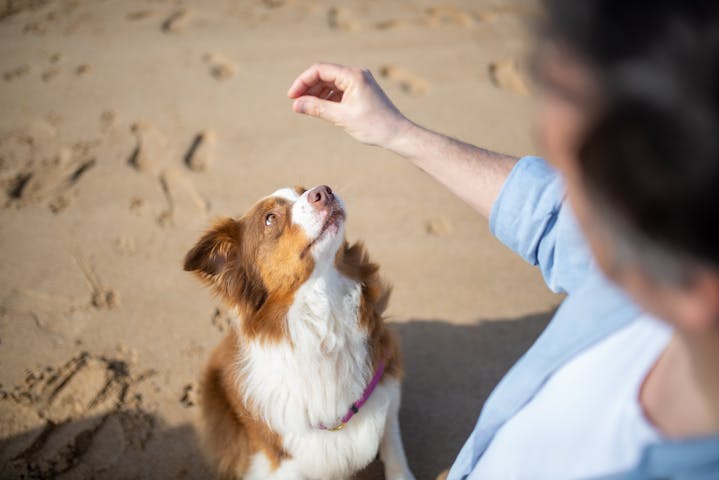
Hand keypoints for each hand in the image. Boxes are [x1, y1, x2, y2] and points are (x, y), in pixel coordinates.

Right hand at [287, 63, 410, 148]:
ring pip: (330, 83)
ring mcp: (359, 82)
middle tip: (296, 104)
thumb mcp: (341, 117)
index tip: (292, 96)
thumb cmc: (373, 125)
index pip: (320, 70)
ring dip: (316, 94)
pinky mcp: (360, 91)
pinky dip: (327, 98)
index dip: (303, 81)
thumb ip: (317, 108)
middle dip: (308, 88)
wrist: (397, 134)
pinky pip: (338, 90)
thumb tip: (296, 105)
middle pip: (324, 75)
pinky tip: (320, 109)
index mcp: (353, 75)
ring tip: (305, 108)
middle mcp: (356, 74)